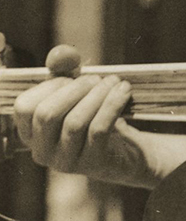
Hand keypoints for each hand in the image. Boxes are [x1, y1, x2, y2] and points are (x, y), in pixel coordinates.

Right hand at [5, 39, 150, 182]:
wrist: (126, 152)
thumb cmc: (95, 119)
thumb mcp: (78, 96)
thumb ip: (66, 74)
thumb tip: (64, 56)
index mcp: (30, 133)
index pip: (25, 107)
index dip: (49, 87)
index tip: (72, 77)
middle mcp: (43, 152)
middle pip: (47, 115)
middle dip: (75, 89)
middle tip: (97, 78)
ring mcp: (66, 162)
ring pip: (74, 123)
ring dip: (97, 96)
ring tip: (114, 82)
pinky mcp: (92, 164)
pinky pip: (99, 130)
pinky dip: (112, 105)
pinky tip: (124, 91)